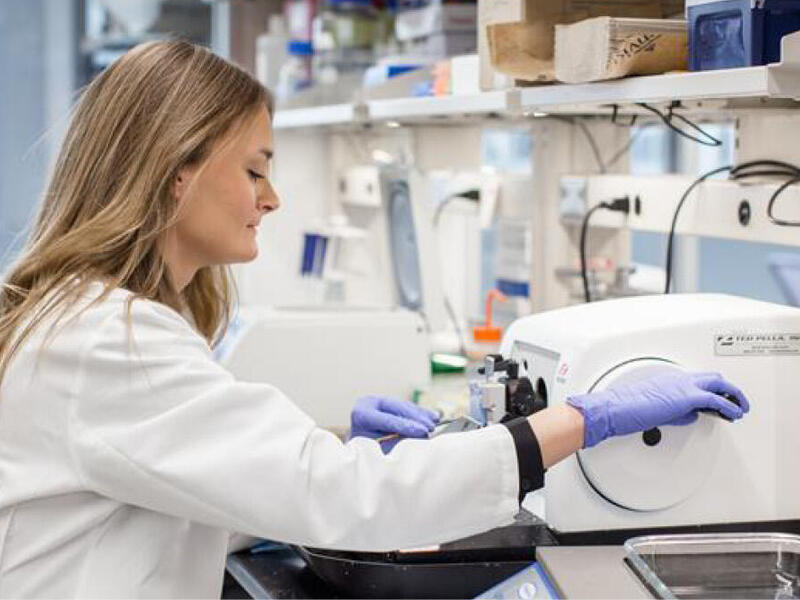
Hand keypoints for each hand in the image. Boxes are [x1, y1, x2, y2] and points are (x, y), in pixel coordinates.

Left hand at [350, 396, 438, 451]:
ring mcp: (379, 401)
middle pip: (396, 408)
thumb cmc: (369, 455)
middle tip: (430, 428)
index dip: (405, 425)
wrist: (360, 451)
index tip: (422, 432)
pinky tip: (434, 417)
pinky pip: (408, 407)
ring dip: (421, 415)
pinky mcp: (389, 403)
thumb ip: (395, 443)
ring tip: (434, 424)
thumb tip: (418, 438)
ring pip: (404, 406)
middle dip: (415, 418)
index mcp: (361, 414)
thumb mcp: (378, 451)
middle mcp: (369, 403)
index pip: (385, 419)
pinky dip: (421, 413)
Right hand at [567, 371, 748, 447]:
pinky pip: (716, 399)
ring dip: (733, 395)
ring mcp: (682, 386)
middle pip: (712, 377)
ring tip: (740, 407)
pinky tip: (734, 414)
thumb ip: (675, 410)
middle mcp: (677, 378)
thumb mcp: (654, 410)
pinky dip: (729, 406)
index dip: (712, 389)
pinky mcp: (686, 397)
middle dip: (727, 388)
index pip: (697, 380)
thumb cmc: (624, 409)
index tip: (719, 400)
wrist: (614, 408)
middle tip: (735, 400)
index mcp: (668, 379)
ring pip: (718, 383)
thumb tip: (690, 415)